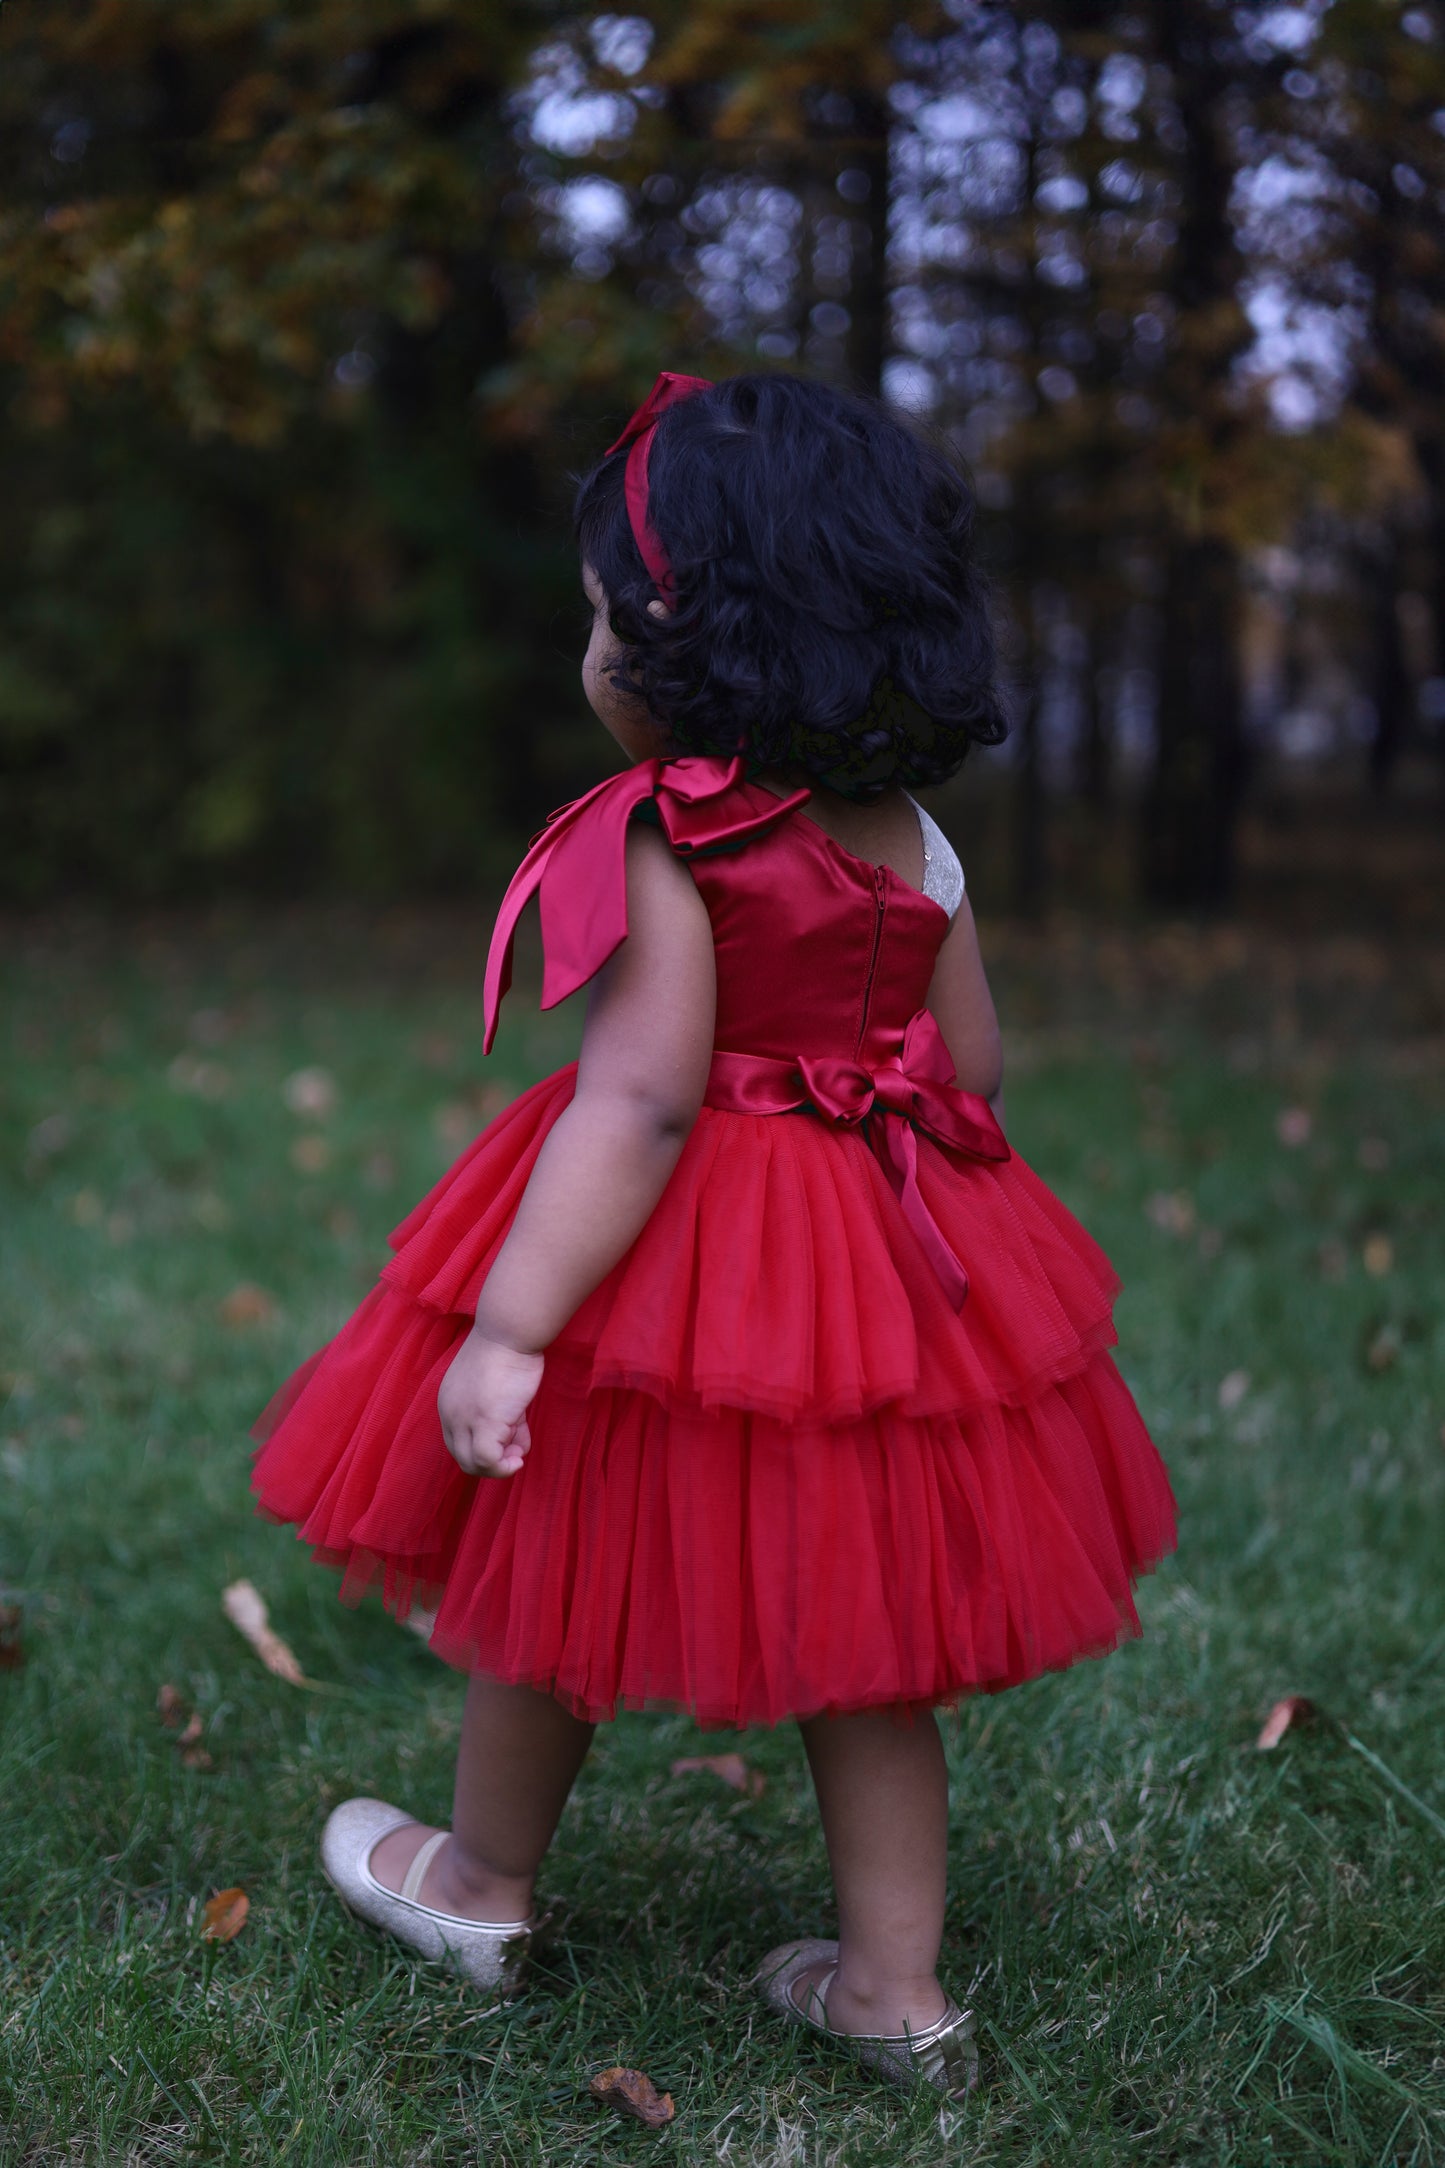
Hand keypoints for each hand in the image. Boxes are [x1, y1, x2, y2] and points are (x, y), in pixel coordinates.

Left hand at [438, 1327, 543, 1477]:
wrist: (509, 1332)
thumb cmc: (508, 1351)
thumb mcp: (498, 1388)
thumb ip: (503, 1416)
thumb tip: (516, 1443)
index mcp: (448, 1403)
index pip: (458, 1442)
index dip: (484, 1448)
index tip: (509, 1439)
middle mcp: (450, 1414)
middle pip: (463, 1458)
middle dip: (492, 1462)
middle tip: (515, 1452)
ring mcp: (465, 1421)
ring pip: (473, 1465)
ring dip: (499, 1466)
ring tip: (519, 1452)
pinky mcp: (484, 1423)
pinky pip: (489, 1462)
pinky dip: (504, 1467)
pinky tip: (521, 1455)